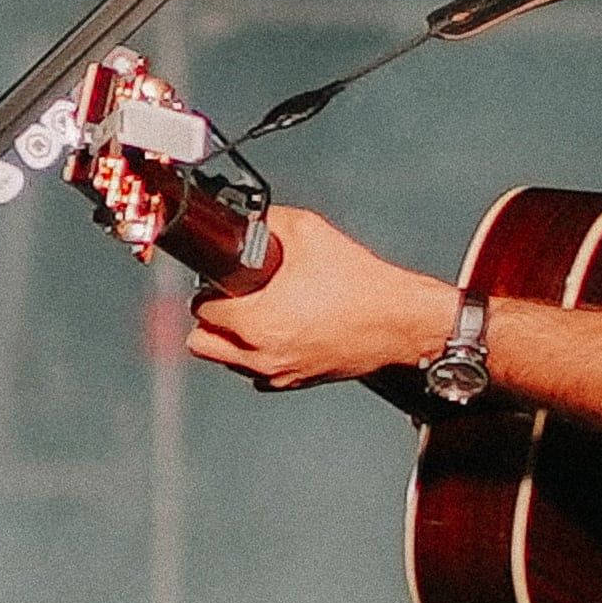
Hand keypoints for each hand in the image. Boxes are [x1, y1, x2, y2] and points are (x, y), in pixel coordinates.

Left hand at [183, 206, 453, 389]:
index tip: (221, 278)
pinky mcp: (294, 382)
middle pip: (201, 343)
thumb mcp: (308, 232)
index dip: (209, 287)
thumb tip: (246, 220)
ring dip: (231, 339)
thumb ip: (266, 223)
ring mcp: (278, 373)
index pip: (202, 308)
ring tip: (256, 313)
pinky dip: (258, 355)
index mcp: (257, 320)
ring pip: (227, 361)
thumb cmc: (363, 285)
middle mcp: (262, 354)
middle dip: (211, 319)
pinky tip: (279, 330)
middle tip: (230, 298)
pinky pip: (257, 373)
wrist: (400, 321)